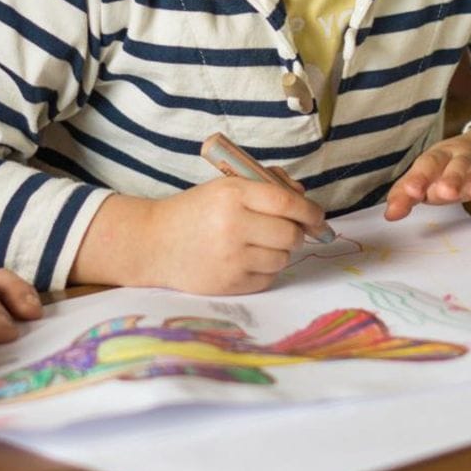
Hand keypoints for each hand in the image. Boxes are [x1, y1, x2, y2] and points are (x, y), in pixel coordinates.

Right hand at [74, 174, 325, 294]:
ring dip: (279, 251)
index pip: (286, 203)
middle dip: (295, 232)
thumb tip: (305, 201)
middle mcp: (233, 225)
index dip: (310, 211)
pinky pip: (268, 277)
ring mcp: (231, 257)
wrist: (154, 243)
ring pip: (283, 257)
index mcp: (232, 194)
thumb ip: (266, 187)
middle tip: (284, 230)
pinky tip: (245, 260)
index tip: (317, 217)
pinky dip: (265, 269)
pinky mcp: (229, 283)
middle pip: (290, 233)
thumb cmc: (195, 211)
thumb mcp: (225, 187)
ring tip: (258, 244)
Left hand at [385, 122, 470, 221]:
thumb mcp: (430, 175)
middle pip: (461, 166)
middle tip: (445, 192)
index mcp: (444, 156)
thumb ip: (408, 192)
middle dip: (453, 178)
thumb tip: (390, 214)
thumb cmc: (454, 168)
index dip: (420, 178)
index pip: (429, 165)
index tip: (411, 193)